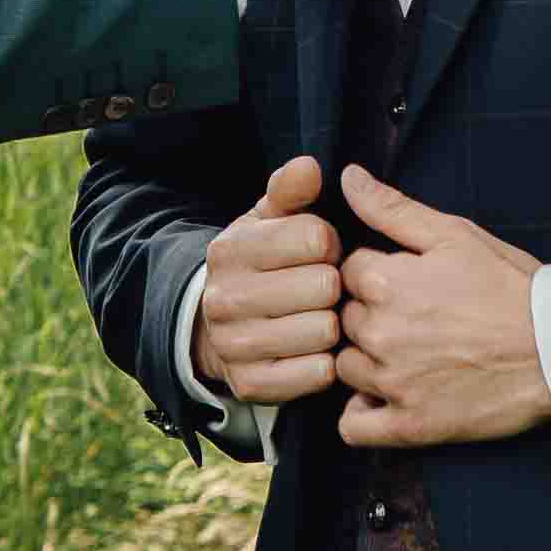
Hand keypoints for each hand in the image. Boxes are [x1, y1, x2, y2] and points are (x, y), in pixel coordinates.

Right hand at [195, 156, 345, 407]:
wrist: (216, 329)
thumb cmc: (259, 265)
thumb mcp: (266, 221)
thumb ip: (289, 191)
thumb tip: (309, 166)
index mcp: (231, 250)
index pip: (316, 238)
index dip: (330, 243)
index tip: (321, 252)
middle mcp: (225, 298)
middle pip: (324, 285)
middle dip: (334, 285)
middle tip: (323, 290)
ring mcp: (236, 345)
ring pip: (325, 330)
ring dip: (333, 324)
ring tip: (320, 317)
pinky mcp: (252, 385)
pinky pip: (318, 373)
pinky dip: (327, 363)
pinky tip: (315, 350)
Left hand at [334, 167, 550, 448]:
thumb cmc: (513, 288)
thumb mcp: (456, 235)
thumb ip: (393, 208)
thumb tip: (348, 176)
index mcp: (386, 282)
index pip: (347, 272)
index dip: (376, 274)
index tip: (407, 282)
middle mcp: (380, 333)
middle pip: (344, 319)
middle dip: (370, 315)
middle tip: (415, 319)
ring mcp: (392, 383)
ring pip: (345, 368)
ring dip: (366, 361)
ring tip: (408, 356)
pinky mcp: (409, 425)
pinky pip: (354, 428)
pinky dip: (361, 415)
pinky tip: (384, 399)